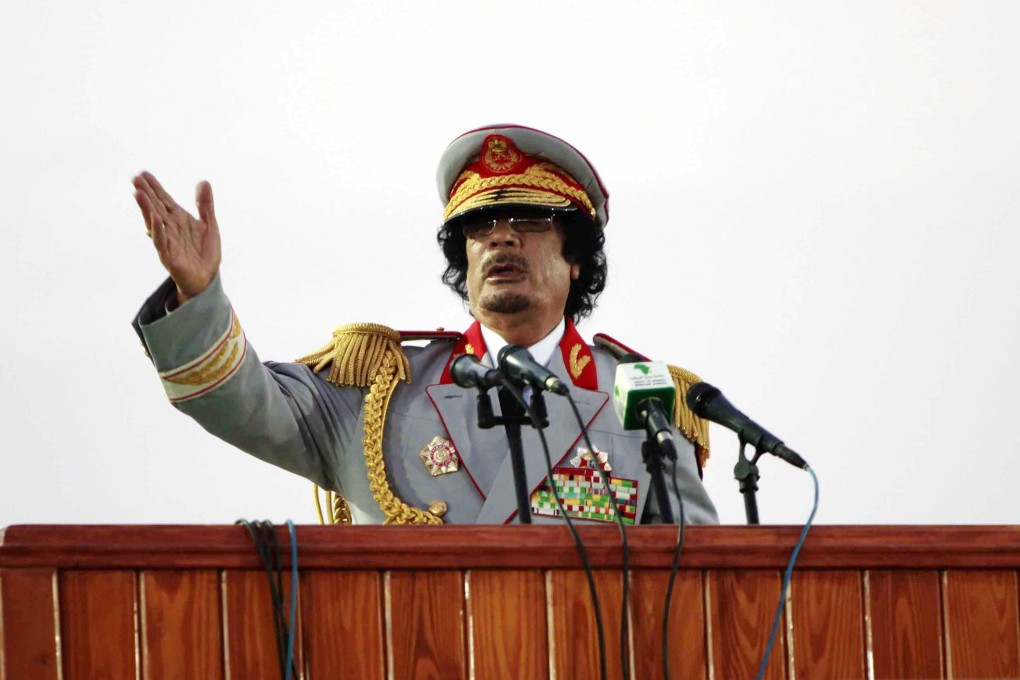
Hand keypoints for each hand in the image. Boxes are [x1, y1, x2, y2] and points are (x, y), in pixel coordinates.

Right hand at [133, 171, 221, 304]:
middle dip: (146, 193)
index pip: (163, 199)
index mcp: (178, 219)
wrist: (207, 278)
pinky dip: (158, 230)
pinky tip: (154, 218)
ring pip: (154, 222)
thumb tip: (204, 181)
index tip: (143, 173)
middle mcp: (169, 228)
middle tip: (135, 178)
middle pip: (155, 207)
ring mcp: (167, 241)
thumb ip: (205, 205)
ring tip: (138, 193)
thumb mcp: (209, 225)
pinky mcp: (169, 256)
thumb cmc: (205, 252)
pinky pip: (161, 242)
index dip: (155, 187)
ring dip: (146, 208)